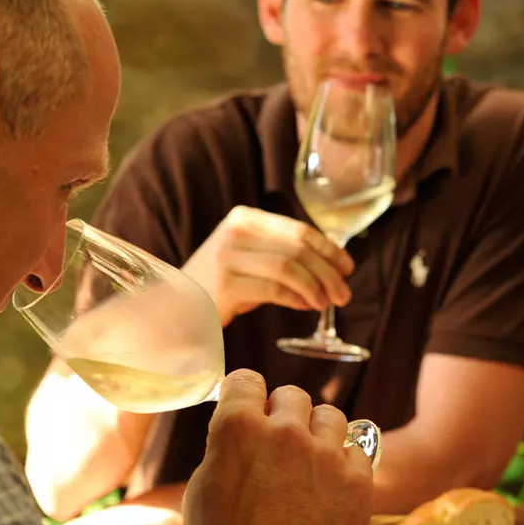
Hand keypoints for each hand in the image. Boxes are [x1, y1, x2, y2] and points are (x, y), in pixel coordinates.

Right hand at [182, 205, 354, 325]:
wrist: (175, 306)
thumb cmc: (219, 284)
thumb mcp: (249, 259)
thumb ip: (281, 253)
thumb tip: (333, 262)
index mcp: (244, 218)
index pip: (299, 230)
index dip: (330, 250)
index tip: (348, 268)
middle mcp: (235, 232)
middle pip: (298, 249)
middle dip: (328, 272)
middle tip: (344, 294)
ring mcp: (228, 257)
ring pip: (289, 268)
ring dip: (316, 287)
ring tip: (327, 303)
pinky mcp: (226, 285)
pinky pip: (274, 290)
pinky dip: (296, 298)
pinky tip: (306, 306)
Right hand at [182, 370, 373, 524]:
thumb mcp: (203, 490)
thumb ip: (227, 449)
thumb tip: (244, 431)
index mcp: (236, 429)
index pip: (246, 380)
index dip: (245, 396)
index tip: (248, 409)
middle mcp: (284, 433)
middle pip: (292, 395)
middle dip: (282, 416)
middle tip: (277, 449)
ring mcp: (325, 456)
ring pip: (329, 416)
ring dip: (316, 433)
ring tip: (307, 467)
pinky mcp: (359, 483)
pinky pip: (359, 448)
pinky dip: (344, 462)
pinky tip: (330, 488)